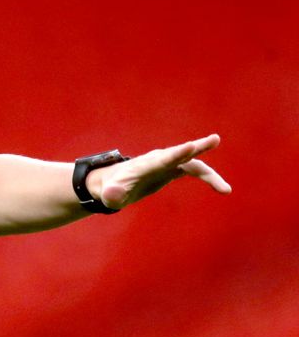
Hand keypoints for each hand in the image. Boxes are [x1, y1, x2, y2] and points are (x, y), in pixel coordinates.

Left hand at [89, 133, 230, 210]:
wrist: (113, 182)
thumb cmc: (111, 188)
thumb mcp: (110, 194)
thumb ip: (112, 194)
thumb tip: (111, 197)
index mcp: (145, 165)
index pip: (163, 158)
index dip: (177, 153)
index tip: (191, 146)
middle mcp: (159, 160)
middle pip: (181, 153)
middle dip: (198, 147)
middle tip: (215, 139)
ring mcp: (168, 163)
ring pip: (193, 164)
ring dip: (210, 176)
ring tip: (226, 190)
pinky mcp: (172, 170)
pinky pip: (194, 171)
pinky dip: (208, 178)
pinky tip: (222, 189)